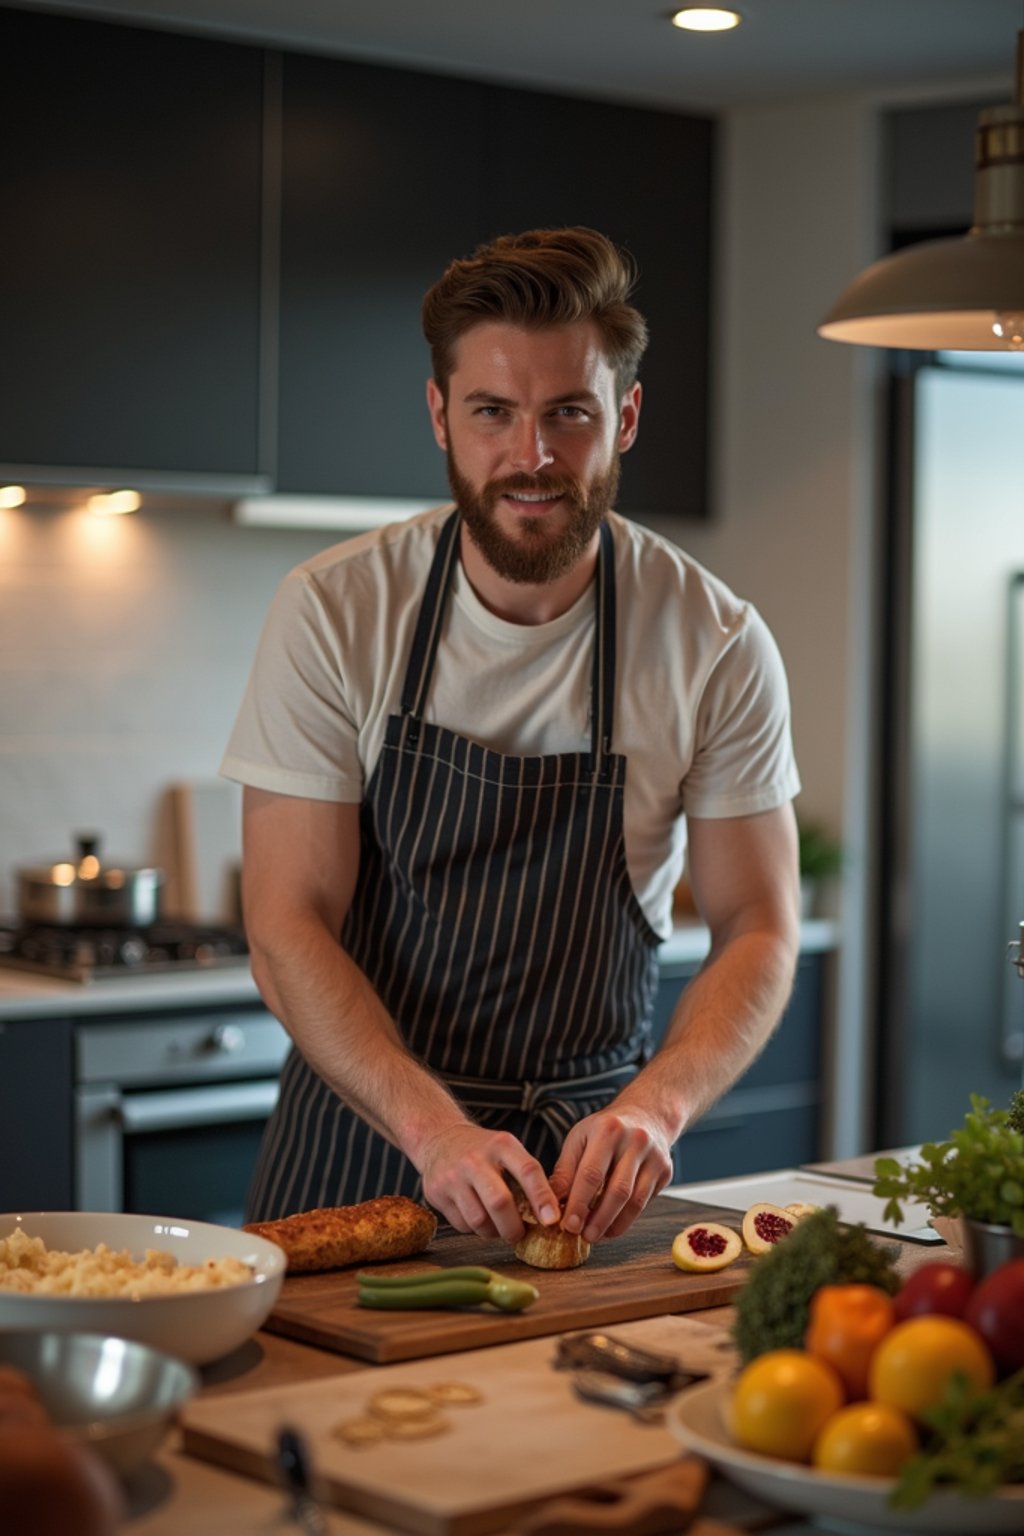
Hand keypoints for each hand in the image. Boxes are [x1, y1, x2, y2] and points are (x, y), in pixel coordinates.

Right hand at [417, 1124, 560, 1241]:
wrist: (439, 1138)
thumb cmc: (483, 1150)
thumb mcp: (506, 1149)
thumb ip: (527, 1176)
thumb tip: (549, 1215)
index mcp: (501, 1144)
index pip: (527, 1170)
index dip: (543, 1197)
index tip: (552, 1220)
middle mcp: (475, 1159)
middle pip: (500, 1202)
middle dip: (514, 1227)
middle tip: (520, 1234)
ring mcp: (453, 1176)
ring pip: (479, 1220)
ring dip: (494, 1231)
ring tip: (499, 1226)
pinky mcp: (436, 1192)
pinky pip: (462, 1225)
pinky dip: (475, 1229)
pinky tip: (479, 1217)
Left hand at [549, 1107, 673, 1242]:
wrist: (646, 1114)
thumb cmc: (605, 1129)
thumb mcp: (579, 1139)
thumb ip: (565, 1171)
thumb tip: (551, 1203)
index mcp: (608, 1130)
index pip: (592, 1173)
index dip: (579, 1203)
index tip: (568, 1225)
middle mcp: (635, 1141)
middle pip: (617, 1190)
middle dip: (599, 1219)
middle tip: (584, 1237)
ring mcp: (654, 1156)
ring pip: (636, 1200)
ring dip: (615, 1223)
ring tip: (597, 1235)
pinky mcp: (666, 1171)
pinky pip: (646, 1202)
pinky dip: (628, 1219)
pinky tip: (612, 1226)